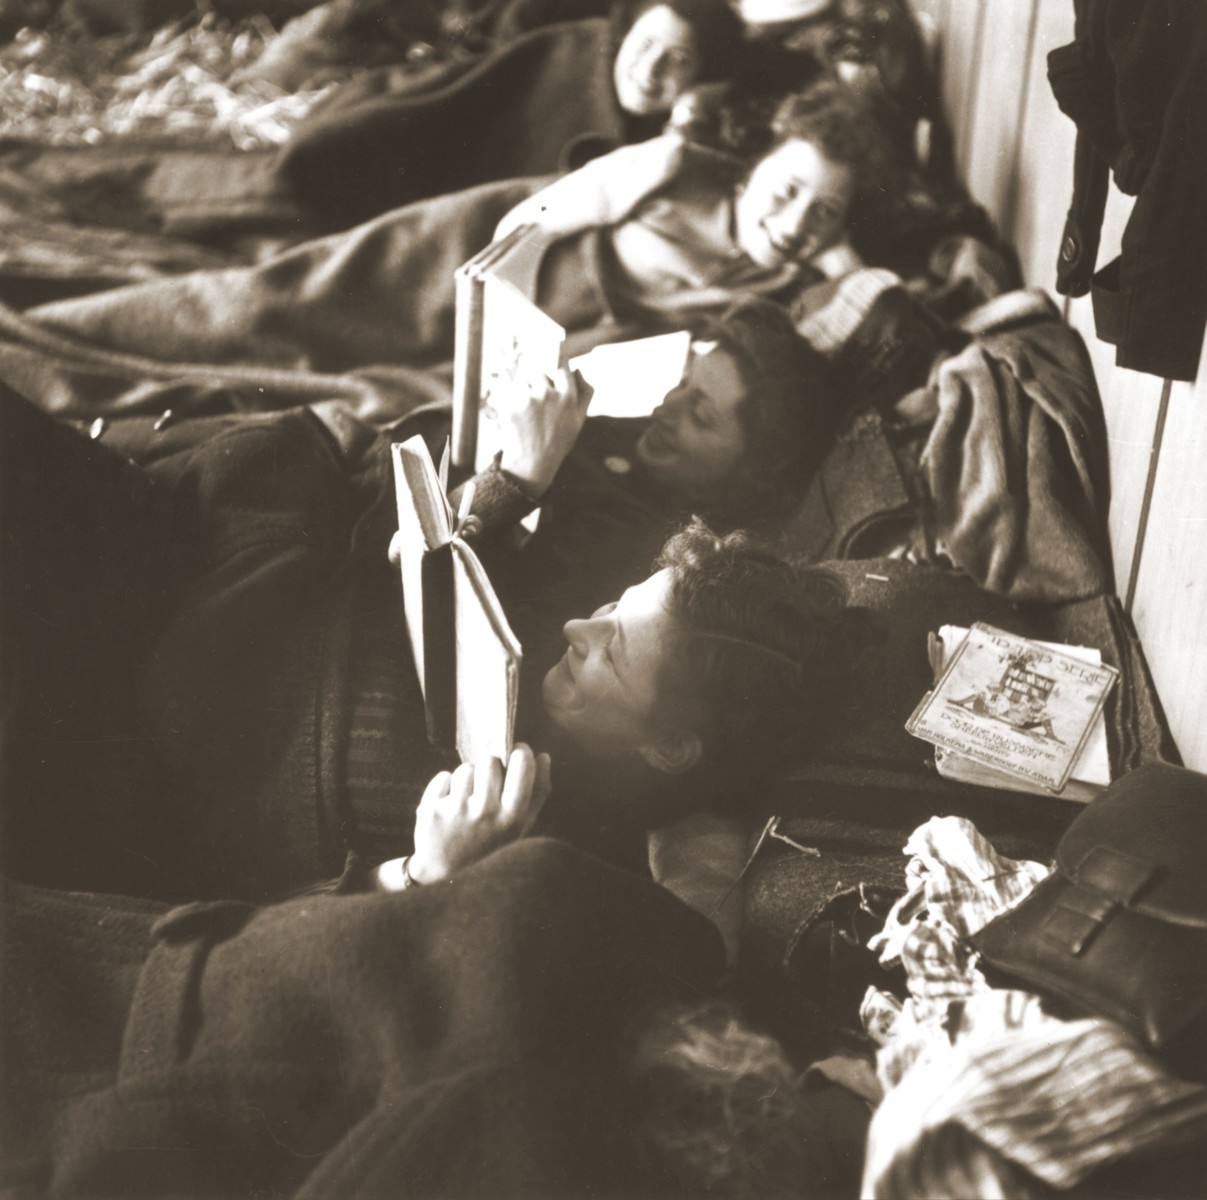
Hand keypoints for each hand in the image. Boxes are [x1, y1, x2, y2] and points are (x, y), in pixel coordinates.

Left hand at [404, 744, 551, 885]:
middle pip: (490, 760)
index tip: (516, 754)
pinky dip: (445, 786)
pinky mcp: (430, 810)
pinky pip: (443, 777)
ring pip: (465, 769)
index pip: (521, 764)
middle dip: (490, 766)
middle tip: (488, 784)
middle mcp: (484, 813)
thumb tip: (543, 756)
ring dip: (467, 779)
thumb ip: (538, 792)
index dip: (520, 752)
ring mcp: (455, 811)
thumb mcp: (521, 827)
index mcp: (512, 817)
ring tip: (467, 802)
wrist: (446, 876)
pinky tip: (449, 807)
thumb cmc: (490, 846)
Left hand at [496, 369, 592, 494]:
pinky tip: (518, 420)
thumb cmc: (557, 443)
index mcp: (568, 397)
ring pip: (523, 382)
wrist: (532, 464)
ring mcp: (528, 399)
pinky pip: (509, 394)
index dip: (555, 373)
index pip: (561, 368)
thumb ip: (584, 394)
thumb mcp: (579, 421)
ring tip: (527, 415)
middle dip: (537, 385)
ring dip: (523, 392)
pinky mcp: (511, 405)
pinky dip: (511, 402)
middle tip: (537, 404)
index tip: (550, 379)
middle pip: (539, 374)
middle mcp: (548, 395)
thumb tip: (577, 370)